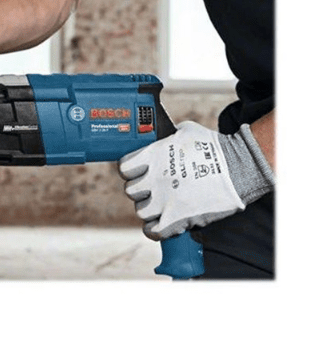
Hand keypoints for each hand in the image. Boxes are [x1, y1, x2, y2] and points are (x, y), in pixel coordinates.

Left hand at [118, 121, 244, 240]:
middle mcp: (155, 178)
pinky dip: (155, 229)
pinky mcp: (177, 218)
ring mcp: (165, 200)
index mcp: (153, 156)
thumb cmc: (213, 147)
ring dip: (150, 210)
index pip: (124, 168)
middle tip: (154, 190)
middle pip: (131, 191)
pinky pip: (153, 231)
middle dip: (141, 191)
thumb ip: (166, 138)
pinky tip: (162, 223)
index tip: (137, 173)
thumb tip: (161, 138)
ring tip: (163, 205)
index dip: (130, 171)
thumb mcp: (184, 132)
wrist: (239, 167)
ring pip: (141, 211)